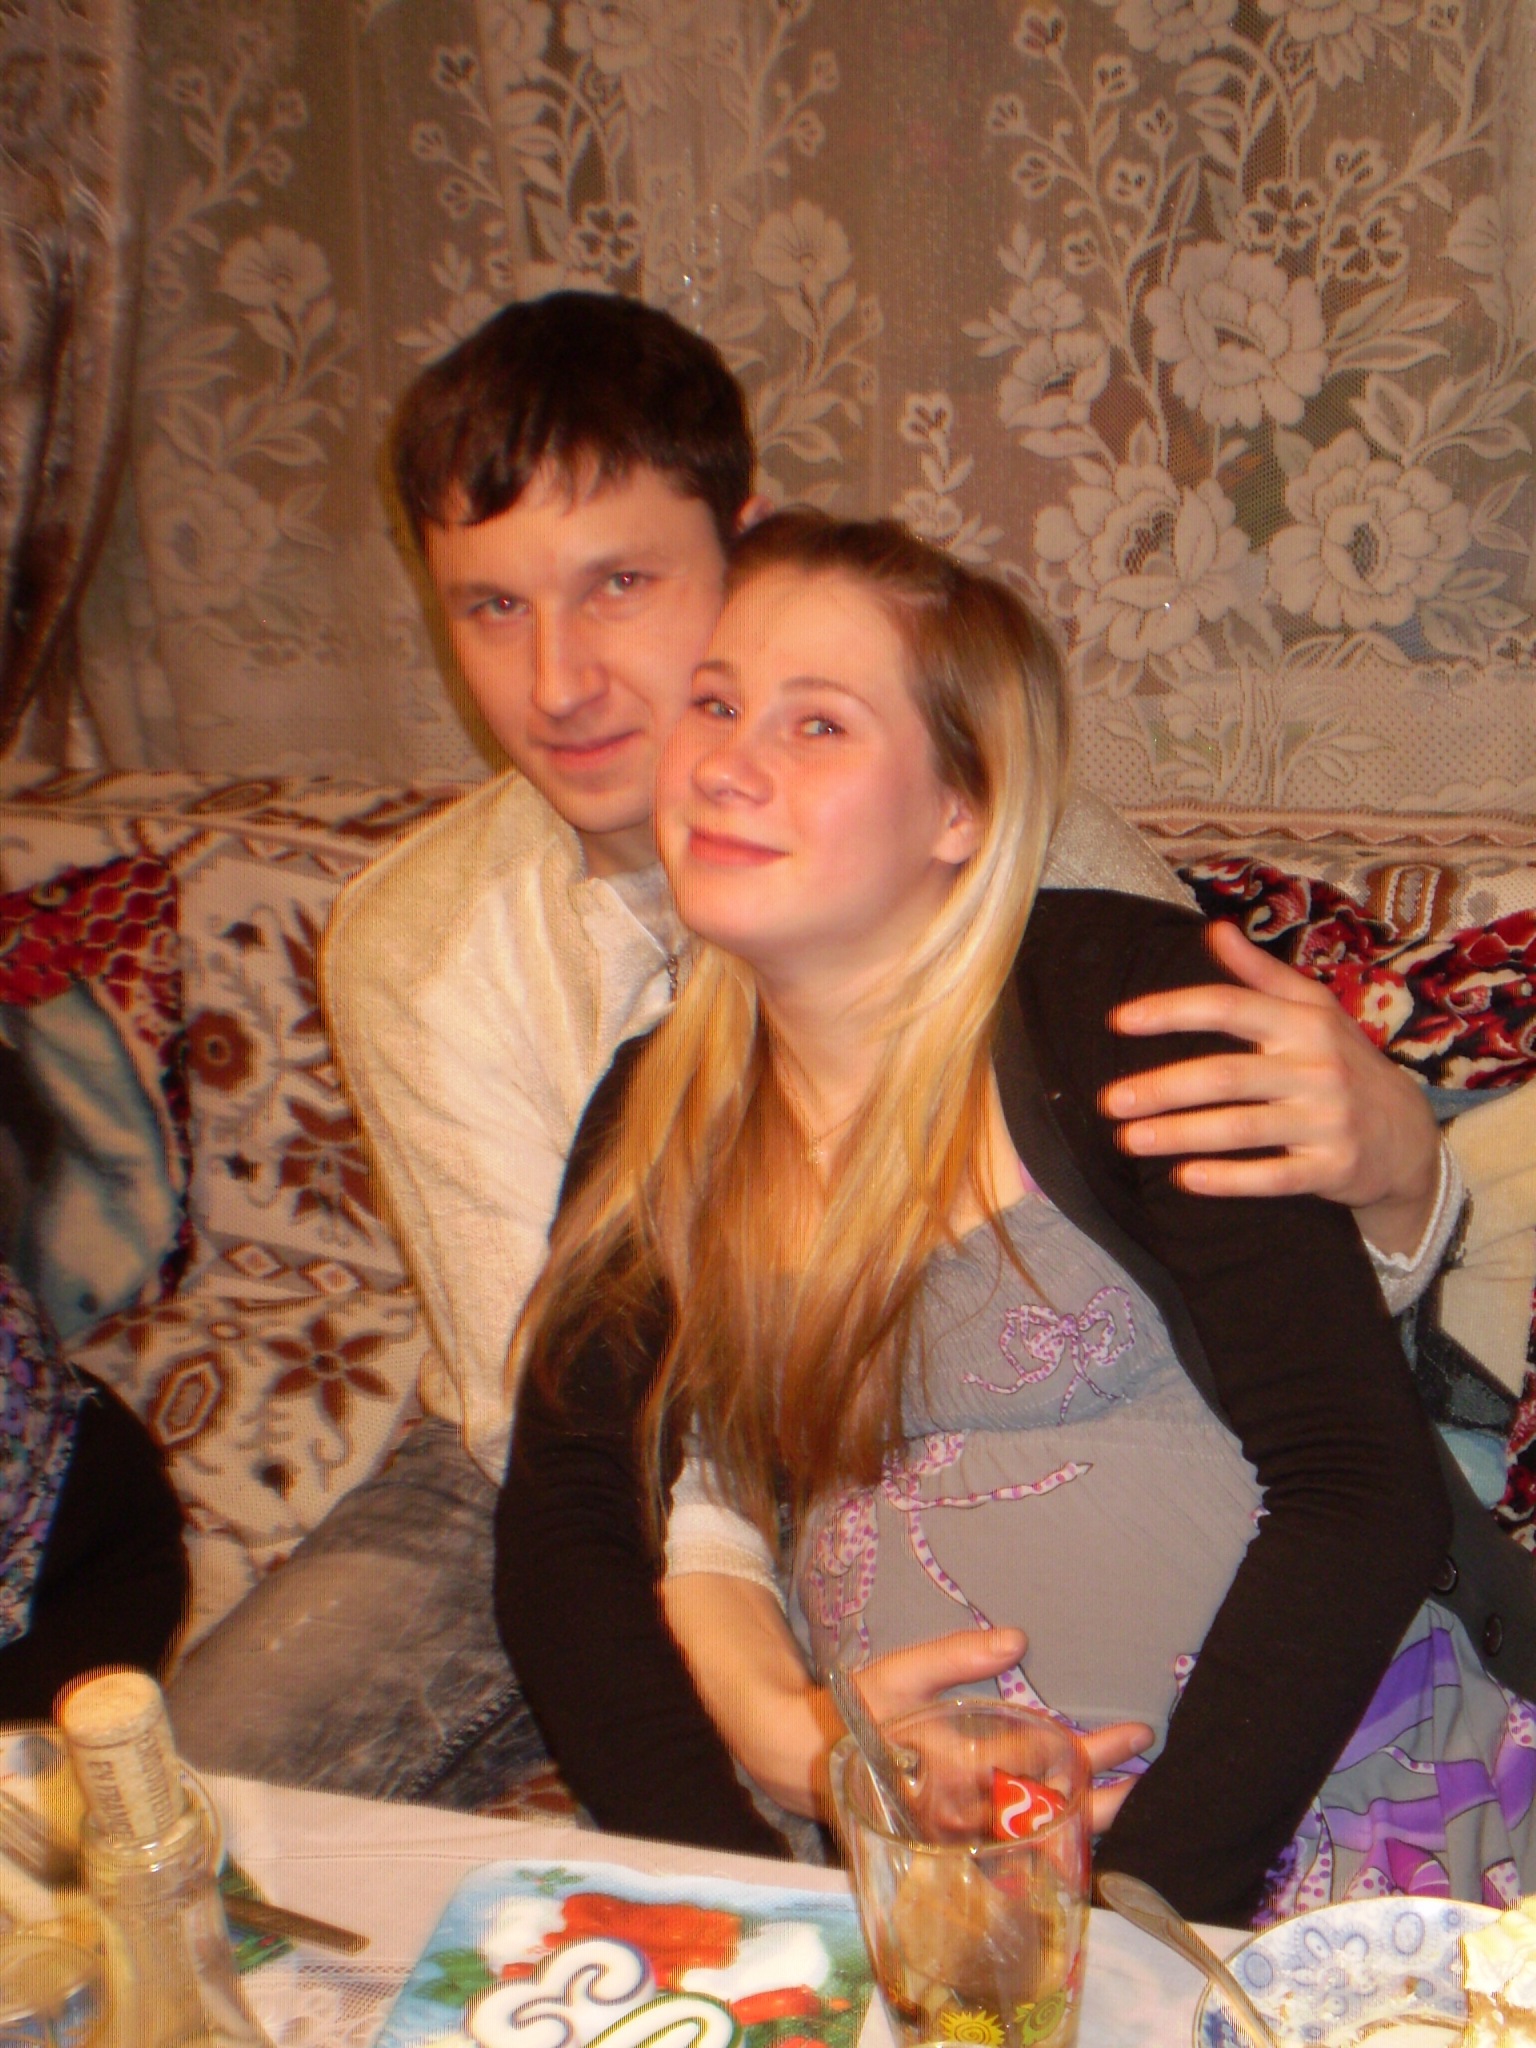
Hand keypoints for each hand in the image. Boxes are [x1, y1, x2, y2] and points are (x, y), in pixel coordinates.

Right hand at [852, 1631, 1151, 1833]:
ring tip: (1124, 1799)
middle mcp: (961, 1814)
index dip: (1094, 1750)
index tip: (1137, 1734)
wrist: (809, 1760)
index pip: (1040, 1761)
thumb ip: (957, 1656)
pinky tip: (1076, 1824)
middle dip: (1104, 1799)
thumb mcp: (901, 1672)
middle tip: (1145, 1778)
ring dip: (1085, 1824)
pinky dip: (1049, 1842)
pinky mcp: (950, 1850)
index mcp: (952, 1766)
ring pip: (1035, 1843)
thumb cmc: (862, 1710)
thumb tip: (1018, 1640)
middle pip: (1050, 1816)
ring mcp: (957, 1840)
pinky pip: (1011, 1855)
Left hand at [1100, 920, 1439, 1255]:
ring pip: (1242, 1128)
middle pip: (1226, 1075)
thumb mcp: (1313, 1010)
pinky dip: (1229, 1179)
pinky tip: (1186, 1178)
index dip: (1172, 1011)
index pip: (1229, 1007)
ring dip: (1179, 1134)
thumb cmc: (1343, 1062)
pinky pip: (1274, 1176)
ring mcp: (1327, 1120)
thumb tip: (1215, 930)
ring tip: (1129, 1139)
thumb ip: (1260, 974)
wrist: (1408, 1134)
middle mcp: (1317, 1068)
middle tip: (1110, 1100)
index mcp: (1304, 1022)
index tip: (1119, 1021)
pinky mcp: (1333, 1167)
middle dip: (1162, 1088)